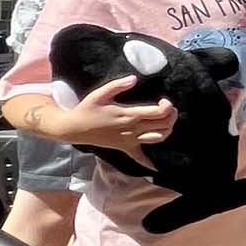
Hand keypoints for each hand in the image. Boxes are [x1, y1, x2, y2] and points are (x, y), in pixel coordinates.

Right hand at [50, 76, 176, 152]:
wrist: (73, 128)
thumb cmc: (87, 109)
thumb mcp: (100, 94)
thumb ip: (117, 85)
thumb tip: (134, 78)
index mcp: (129, 115)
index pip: (159, 112)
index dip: (167, 106)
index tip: (164, 100)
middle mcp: (133, 129)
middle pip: (163, 125)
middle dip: (171, 116)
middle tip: (168, 108)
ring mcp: (130, 140)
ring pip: (158, 138)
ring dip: (167, 130)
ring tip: (165, 121)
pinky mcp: (124, 147)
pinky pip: (139, 157)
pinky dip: (149, 162)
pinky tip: (156, 167)